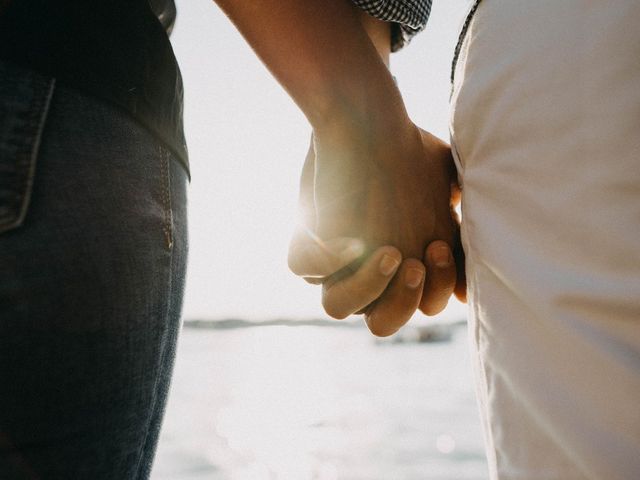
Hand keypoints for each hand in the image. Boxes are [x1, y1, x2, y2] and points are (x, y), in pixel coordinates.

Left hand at [289, 126, 465, 335]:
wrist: (367, 118)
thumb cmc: (408, 152)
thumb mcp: (445, 190)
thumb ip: (459, 226)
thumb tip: (469, 280)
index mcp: (403, 266)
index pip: (422, 306)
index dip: (435, 289)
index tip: (441, 246)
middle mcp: (368, 271)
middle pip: (382, 323)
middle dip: (404, 301)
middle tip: (415, 261)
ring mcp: (335, 259)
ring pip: (336, 307)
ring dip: (366, 289)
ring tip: (388, 253)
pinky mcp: (307, 237)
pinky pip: (303, 266)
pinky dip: (324, 258)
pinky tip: (348, 238)